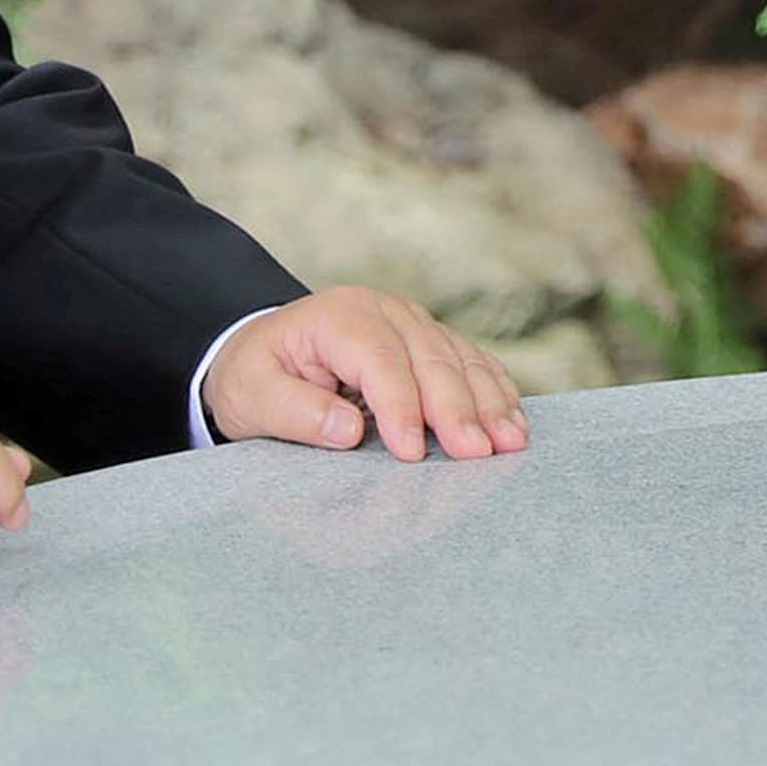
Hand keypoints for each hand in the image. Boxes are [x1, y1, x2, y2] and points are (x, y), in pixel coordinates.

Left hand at [203, 288, 528, 460]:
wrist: (263, 350)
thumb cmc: (256, 375)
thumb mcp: (252, 394)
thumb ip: (295, 411)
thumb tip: (347, 431)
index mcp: (339, 317)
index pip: (379, 361)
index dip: (400, 407)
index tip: (412, 453)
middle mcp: (385, 312)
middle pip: (431, 358)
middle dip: (458, 409)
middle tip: (477, 453)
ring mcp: (414, 324)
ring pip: (462, 360)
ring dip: (489, 402)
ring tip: (510, 443)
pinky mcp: (431, 342)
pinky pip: (473, 363)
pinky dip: (495, 393)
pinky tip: (514, 423)